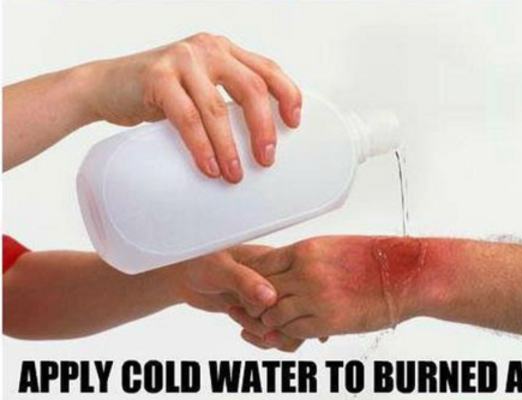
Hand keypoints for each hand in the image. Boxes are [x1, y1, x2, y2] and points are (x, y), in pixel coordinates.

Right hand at [85, 33, 301, 182]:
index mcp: (223, 50)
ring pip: (218, 108)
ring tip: (235, 175)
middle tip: (266, 160)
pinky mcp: (157, 77)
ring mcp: (181, 59)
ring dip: (230, 147)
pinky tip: (210, 167)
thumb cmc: (157, 92)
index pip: (268, 69)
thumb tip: (259, 138)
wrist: (104, 85)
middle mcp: (207, 48)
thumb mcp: (198, 84)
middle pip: (251, 89)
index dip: (287, 95)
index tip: (295, 124)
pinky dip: (201, 147)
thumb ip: (224, 95)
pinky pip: (188, 118)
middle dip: (263, 129)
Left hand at [176, 245, 304, 351]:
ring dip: (266, 334)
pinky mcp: (263, 312)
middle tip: (243, 317)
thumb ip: (244, 281)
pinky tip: (247, 334)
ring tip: (243, 327)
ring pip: (288, 327)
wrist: (186, 277)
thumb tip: (269, 297)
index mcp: (276, 261)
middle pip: (295, 313)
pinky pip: (277, 333)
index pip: (294, 289)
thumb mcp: (220, 268)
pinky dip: (264, 341)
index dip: (276, 306)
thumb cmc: (200, 262)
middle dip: (270, 325)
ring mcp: (272, 298)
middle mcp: (279, 281)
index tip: (252, 308)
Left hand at [245, 236, 425, 338]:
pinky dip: (291, 332)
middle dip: (259, 301)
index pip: (261, 266)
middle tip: (262, 308)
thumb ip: (304, 258)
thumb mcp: (333, 247)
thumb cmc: (374, 259)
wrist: (405, 275)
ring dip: (274, 320)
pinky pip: (293, 330)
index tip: (256, 288)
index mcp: (306, 250)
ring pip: (273, 314)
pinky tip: (298, 328)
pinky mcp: (327, 321)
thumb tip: (285, 268)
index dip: (255, 280)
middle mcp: (306, 272)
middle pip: (262, 290)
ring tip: (281, 320)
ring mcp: (315, 297)